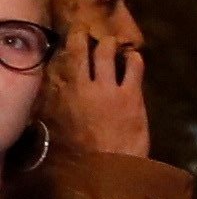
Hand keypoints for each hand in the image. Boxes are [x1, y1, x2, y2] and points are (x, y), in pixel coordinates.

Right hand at [55, 16, 146, 158]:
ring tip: (114, 41)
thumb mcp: (64, 129)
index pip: (66, 63)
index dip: (71, 44)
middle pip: (85, 54)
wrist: (110, 165)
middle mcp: (85, 87)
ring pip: (108, 56)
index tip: (75, 36)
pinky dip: (134, 60)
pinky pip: (134, 69)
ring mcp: (109, 89)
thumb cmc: (84, 153)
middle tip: (93, 33)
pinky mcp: (131, 95)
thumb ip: (62, 109)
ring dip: (111, 45)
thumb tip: (58, 99)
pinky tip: (136, 57)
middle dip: (89, 40)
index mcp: (66, 96)